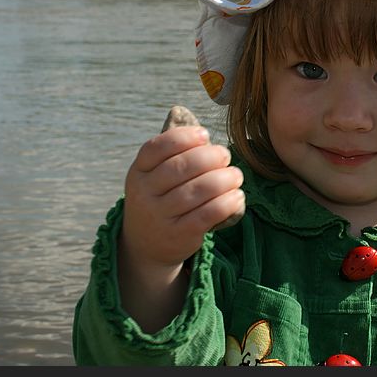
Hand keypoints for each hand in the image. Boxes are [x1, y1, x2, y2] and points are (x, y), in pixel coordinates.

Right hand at [117, 125, 243, 329]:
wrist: (147, 244)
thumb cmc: (160, 198)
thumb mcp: (154, 175)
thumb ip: (173, 154)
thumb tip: (202, 133)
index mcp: (139, 171)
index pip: (157, 148)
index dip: (184, 138)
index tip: (205, 135)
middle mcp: (145, 193)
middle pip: (181, 168)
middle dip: (210, 157)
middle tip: (226, 156)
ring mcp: (160, 216)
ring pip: (197, 191)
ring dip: (224, 180)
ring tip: (236, 176)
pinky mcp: (179, 235)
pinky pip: (207, 215)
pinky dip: (227, 203)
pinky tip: (237, 196)